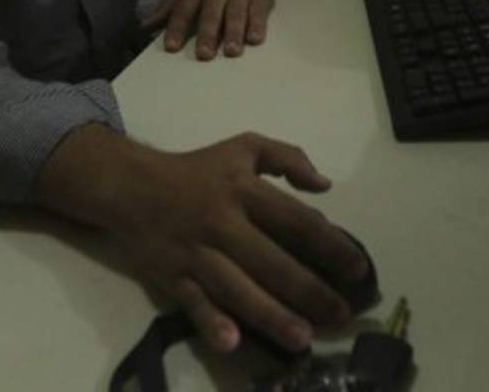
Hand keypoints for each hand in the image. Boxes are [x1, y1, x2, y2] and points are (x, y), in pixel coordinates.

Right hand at [93, 132, 367, 352]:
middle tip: (340, 314)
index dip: (330, 245)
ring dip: (270, 315)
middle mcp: (222, 222)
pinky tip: (232, 342)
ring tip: (302, 339)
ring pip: (236, 288)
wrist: (131, 185)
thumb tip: (325, 185)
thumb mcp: (245, 147)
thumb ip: (288, 158)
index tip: (357, 269)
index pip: (296, 220)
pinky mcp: (171, 276)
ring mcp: (195, 252)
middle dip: (308, 290)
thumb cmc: (199, 169)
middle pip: (271, 261)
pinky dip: (211, 322)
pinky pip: (193, 302)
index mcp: (244, 190)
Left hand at [145, 0, 308, 59]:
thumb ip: (167, 7)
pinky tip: (255, 39)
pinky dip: (258, 25)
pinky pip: (259, 12)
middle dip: (207, 34)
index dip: (176, 27)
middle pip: (211, 13)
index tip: (171, 47)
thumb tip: (146, 26)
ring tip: (231, 51)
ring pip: (236, 14)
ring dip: (233, 33)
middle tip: (204, 55)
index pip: (184, 9)